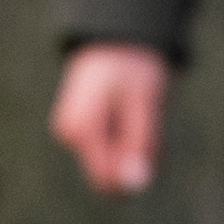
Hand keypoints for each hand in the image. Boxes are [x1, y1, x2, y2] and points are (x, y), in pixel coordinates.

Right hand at [51, 43, 169, 192]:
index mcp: (80, 130)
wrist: (119, 38)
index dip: (137, 172)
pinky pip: (114, 152)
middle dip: (139, 160)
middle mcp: (70, 136)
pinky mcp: (83, 132)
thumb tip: (137, 185)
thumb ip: (141, 144)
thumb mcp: (147, 104)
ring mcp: (74, 134)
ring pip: (115, 165)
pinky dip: (133, 140)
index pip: (108, 182)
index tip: (153, 142)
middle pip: (113, 175)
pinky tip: (135, 114)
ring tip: (144, 113)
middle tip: (152, 124)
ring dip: (139, 148)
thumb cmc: (135, 67)